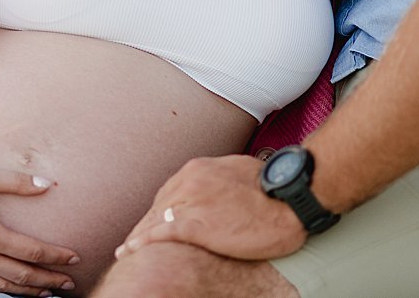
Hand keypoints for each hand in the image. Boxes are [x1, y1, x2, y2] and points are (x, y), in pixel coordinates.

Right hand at [0, 161, 79, 294]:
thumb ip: (16, 181)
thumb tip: (48, 184)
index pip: (33, 252)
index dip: (57, 257)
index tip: (75, 258)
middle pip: (23, 276)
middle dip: (50, 280)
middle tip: (70, 282)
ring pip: (4, 286)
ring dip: (29, 290)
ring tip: (48, 291)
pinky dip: (3, 290)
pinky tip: (11, 288)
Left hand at [117, 155, 306, 261]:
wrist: (292, 199)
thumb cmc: (276, 190)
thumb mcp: (241, 172)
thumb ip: (223, 180)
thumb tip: (222, 186)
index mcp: (200, 169)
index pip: (171, 192)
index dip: (160, 210)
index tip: (153, 221)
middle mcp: (189, 181)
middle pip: (159, 205)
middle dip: (146, 223)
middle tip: (133, 239)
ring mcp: (191, 201)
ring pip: (155, 219)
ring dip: (138, 234)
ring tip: (126, 249)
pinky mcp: (196, 223)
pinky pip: (160, 233)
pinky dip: (142, 241)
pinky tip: (130, 250)